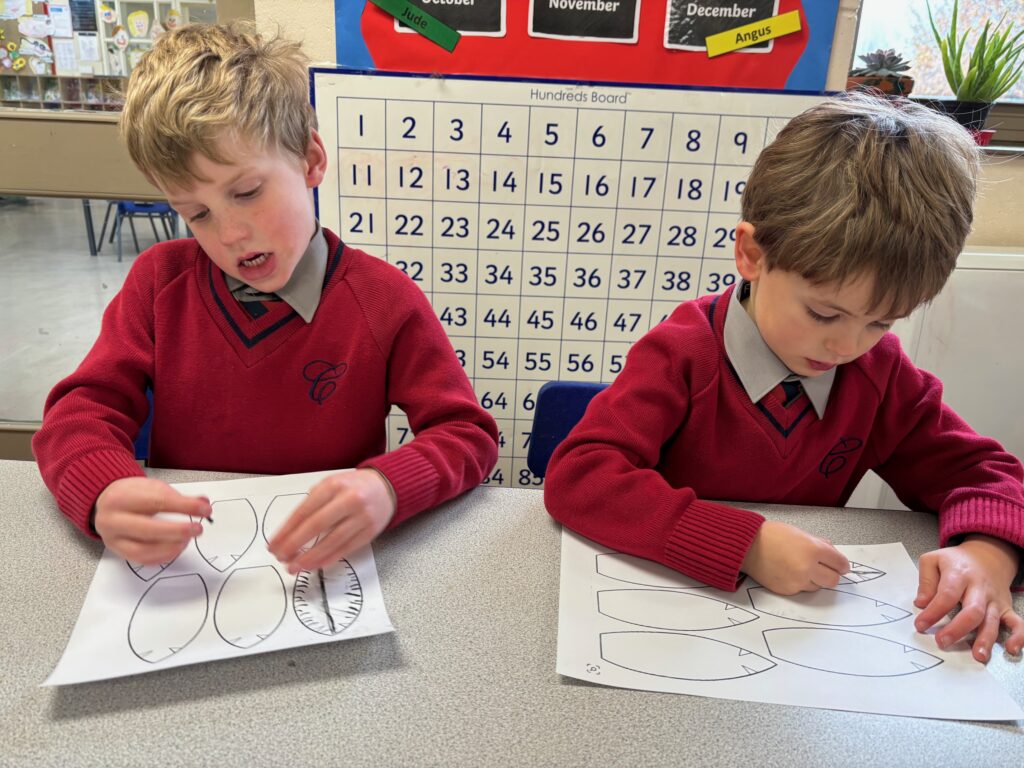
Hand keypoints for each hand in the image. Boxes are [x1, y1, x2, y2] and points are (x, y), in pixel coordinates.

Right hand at [94, 477, 211, 562]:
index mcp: (122, 498)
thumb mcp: (153, 487)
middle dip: (178, 531)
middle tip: (198, 529)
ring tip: (187, 539)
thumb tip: (204, 504)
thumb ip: (179, 497)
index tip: (205, 509)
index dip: (185, 507)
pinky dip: (163, 556)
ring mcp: (113, 539)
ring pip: (143, 550)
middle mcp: (113, 520)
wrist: (105, 502)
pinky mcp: (118, 552)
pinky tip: (176, 547)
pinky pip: (142, 560)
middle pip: (148, 529)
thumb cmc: (132, 495)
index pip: (158, 502)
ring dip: (171, 547)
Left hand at [267, 469, 395, 573]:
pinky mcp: (370, 531)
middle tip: (280, 557)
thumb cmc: (352, 487)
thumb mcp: (331, 486)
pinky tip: (315, 565)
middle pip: (316, 525)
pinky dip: (329, 558)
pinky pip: (346, 548)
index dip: (286, 530)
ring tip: (295, 566)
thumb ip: (312, 505)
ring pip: (332, 541)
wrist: (387, 487)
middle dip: (294, 544)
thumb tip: (289, 534)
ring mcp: (362, 516)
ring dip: (310, 557)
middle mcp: (349, 499)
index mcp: (333, 485)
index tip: (273, 544)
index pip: (304, 510)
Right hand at [741, 520, 849, 594]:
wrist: (747, 546)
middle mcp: (808, 567)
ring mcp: (797, 581)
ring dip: (815, 579)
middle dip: (831, 574)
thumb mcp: (800, 533)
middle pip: (833, 580)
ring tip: (801, 568)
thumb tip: (833, 554)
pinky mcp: (788, 590)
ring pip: (818, 586)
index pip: (841, 563)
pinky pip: (802, 589)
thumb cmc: (772, 535)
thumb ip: (819, 544)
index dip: (842, 564)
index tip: (840, 565)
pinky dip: (800, 583)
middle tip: (824, 569)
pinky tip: (790, 572)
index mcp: (813, 549)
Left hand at [914, 535, 1023, 662]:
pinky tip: (1012, 649)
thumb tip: (921, 603)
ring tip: (977, 655)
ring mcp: (994, 599)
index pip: (947, 595)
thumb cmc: (955, 562)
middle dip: (958, 629)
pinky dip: (1018, 636)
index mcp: (959, 574)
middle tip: (942, 642)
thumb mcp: (933, 561)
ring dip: (985, 639)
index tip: (920, 625)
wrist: (986, 555)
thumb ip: (926, 581)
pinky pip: (1017, 623)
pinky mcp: (1005, 608)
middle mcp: (979, 588)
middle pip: (972, 610)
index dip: (933, 612)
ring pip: (992, 621)